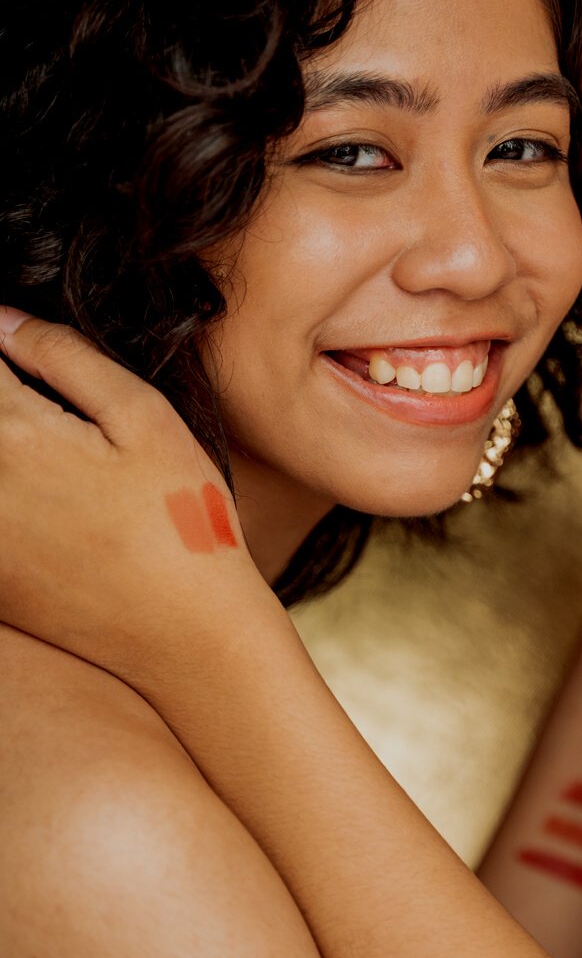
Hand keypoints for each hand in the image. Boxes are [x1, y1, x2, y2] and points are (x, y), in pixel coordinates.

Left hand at [0, 309, 269, 684]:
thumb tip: (2, 320)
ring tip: (64, 472)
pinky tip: (57, 510)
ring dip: (10, 449)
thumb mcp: (146, 420)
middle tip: (55, 422)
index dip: (1, 345)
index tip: (16, 346)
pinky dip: (13, 502)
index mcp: (15, 434)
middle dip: (9, 406)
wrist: (187, 637)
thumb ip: (66, 357)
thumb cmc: (182, 522)